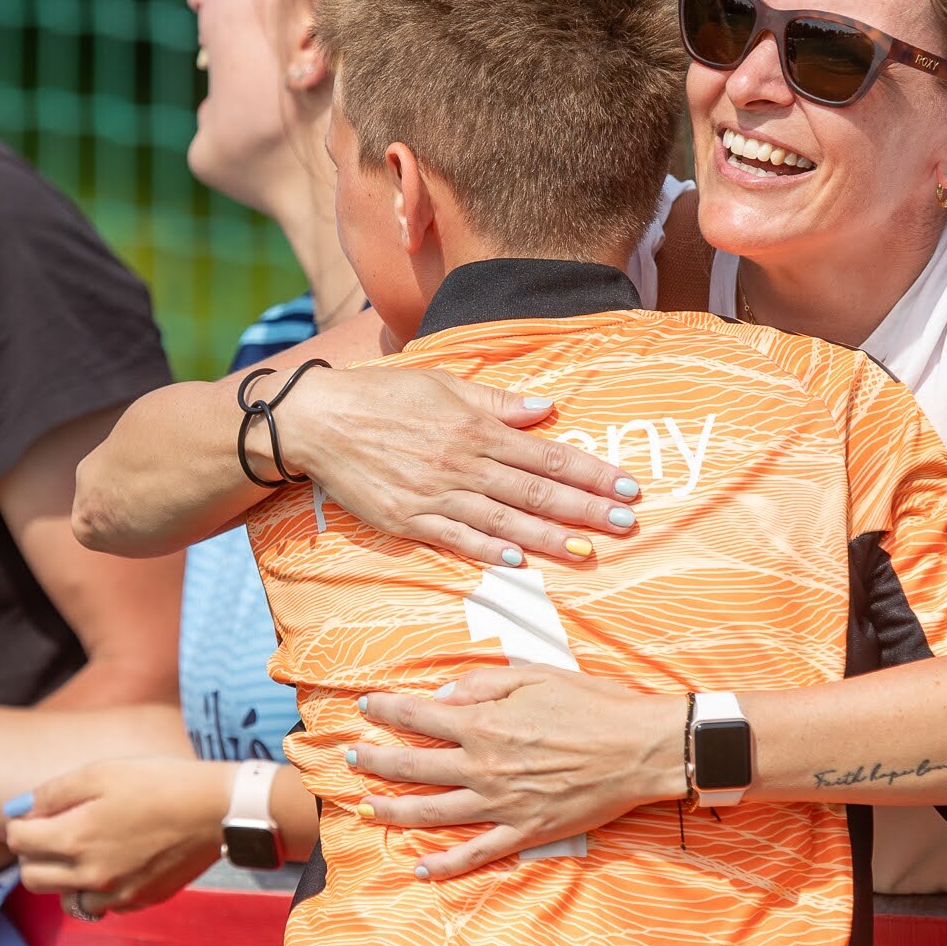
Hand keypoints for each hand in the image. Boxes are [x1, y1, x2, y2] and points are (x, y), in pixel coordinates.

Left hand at [4, 756, 233, 913]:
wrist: (216, 809)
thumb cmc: (159, 782)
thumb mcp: (102, 772)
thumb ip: (53, 792)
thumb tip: (16, 809)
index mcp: (73, 837)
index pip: (17, 841)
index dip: (22, 822)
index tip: (39, 812)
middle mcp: (87, 874)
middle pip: (31, 877)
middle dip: (35, 854)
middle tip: (58, 831)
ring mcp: (114, 893)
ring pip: (64, 899)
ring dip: (65, 877)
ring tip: (88, 850)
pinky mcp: (140, 901)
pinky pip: (102, 905)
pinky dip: (99, 889)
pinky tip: (119, 862)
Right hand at [282, 367, 642, 565]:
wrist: (319, 420)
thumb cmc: (385, 396)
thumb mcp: (444, 385)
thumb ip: (498, 402)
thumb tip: (546, 407)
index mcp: (476, 428)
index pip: (547, 453)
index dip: (591, 471)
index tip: (626, 485)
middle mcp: (463, 463)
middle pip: (536, 490)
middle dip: (586, 508)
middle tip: (627, 523)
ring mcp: (436, 494)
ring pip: (505, 519)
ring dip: (550, 536)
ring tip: (587, 550)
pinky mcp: (409, 519)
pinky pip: (456, 538)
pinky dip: (488, 550)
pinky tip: (518, 560)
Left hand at [350, 666, 686, 879]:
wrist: (642, 748)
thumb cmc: (595, 704)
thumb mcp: (537, 675)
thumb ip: (484, 684)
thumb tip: (442, 696)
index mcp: (486, 723)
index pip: (420, 716)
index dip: (387, 710)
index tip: (365, 707)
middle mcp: (484, 766)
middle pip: (413, 766)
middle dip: (375, 760)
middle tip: (349, 757)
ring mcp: (501, 804)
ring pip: (432, 813)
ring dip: (392, 811)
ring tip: (364, 809)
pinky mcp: (524, 832)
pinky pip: (476, 854)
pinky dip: (445, 865)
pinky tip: (420, 869)